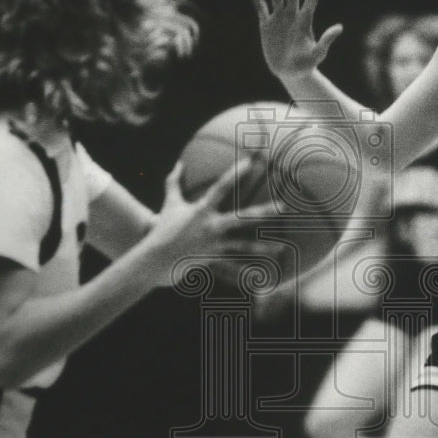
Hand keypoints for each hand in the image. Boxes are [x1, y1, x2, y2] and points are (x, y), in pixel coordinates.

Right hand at [146, 158, 278, 281]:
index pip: (221, 187)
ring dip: (265, 247)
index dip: (235, 174)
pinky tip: (264, 276)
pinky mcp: (213, 260)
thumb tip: (180, 162)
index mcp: (202, 210)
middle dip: (264, 212)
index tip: (251, 162)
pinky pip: (234, 266)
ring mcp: (214, 245)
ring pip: (244, 246)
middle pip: (243, 218)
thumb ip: (175, 182)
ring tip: (284, 247)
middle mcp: (211, 227)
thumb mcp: (169, 203)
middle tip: (284, 206)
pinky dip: (248, 271)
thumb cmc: (161, 228)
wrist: (154, 258)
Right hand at [249, 0, 343, 78]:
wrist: (290, 73)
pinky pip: (260, 7)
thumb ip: (327, 40)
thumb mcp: (318, 54)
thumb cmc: (307, 64)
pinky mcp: (266, 24)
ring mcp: (279, 19)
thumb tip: (340, 27)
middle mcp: (292, 16)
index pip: (311, 0)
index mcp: (305, 21)